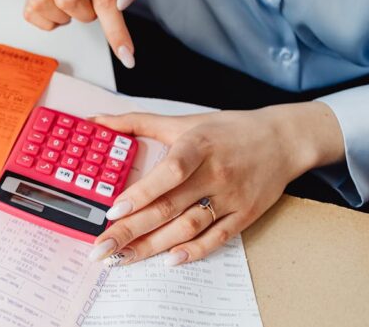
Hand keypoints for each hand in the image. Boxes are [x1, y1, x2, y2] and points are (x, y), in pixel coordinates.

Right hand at [23, 0, 148, 67]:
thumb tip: (121, 3)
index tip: (126, 57)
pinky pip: (33, 15)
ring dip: (66, 16)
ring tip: (76, 4)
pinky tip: (60, 9)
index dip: (115, 30)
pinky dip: (51, 21)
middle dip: (85, 13)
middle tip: (91, 4)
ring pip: (47, 7)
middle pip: (67, 0)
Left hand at [87, 102, 344, 265]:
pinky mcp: (245, 215)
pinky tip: (169, 260)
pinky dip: (194, 251)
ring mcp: (230, 197)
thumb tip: (97, 121)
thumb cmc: (228, 130)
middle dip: (131, 231)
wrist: (284, 140)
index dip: (141, 193)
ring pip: (188, 227)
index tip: (113, 211)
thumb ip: (137, 122)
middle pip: (168, 207)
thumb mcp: (183, 122)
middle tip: (102, 248)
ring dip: (153, 246)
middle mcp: (214, 174)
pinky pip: (217, 237)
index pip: (168, 173)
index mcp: (197, 147)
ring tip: (123, 259)